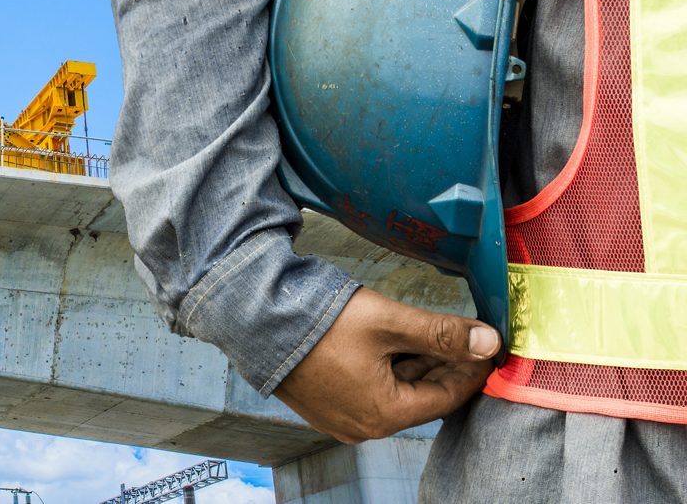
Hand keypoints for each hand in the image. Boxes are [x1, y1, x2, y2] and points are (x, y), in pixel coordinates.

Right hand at [273, 287, 500, 443]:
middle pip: (419, 396)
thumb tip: (490, 343)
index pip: (446, 397)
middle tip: (466, 338)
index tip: (491, 348)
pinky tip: (395, 344)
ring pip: (392, 393)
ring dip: (415, 365)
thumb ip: (441, 333)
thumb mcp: (388, 322)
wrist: (253, 317)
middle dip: (444, 366)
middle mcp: (361, 426)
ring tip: (433, 335)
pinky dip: (387, 369)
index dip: (472, 371)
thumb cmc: (318, 321)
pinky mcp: (321, 402)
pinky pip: (367, 390)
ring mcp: (338, 418)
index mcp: (383, 414)